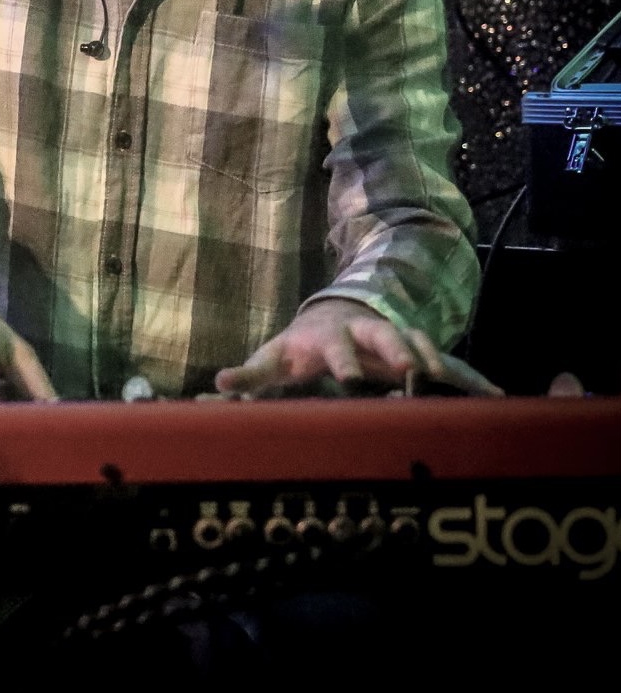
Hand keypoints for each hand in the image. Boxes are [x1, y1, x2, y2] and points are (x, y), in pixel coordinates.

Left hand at [214, 298, 502, 397]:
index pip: (335, 347)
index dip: (342, 361)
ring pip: (420, 344)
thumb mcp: (274, 358)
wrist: (332, 316)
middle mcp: (367, 332)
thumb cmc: (299, 347)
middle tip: (410, 370)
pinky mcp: (417, 353)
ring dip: (437, 360)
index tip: (347, 379)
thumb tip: (216, 384)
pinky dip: (472, 380)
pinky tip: (498, 399)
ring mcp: (395, 339)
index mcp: (330, 337)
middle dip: (398, 349)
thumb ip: (251, 375)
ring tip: (459, 381)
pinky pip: (449, 365)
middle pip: (385, 335)